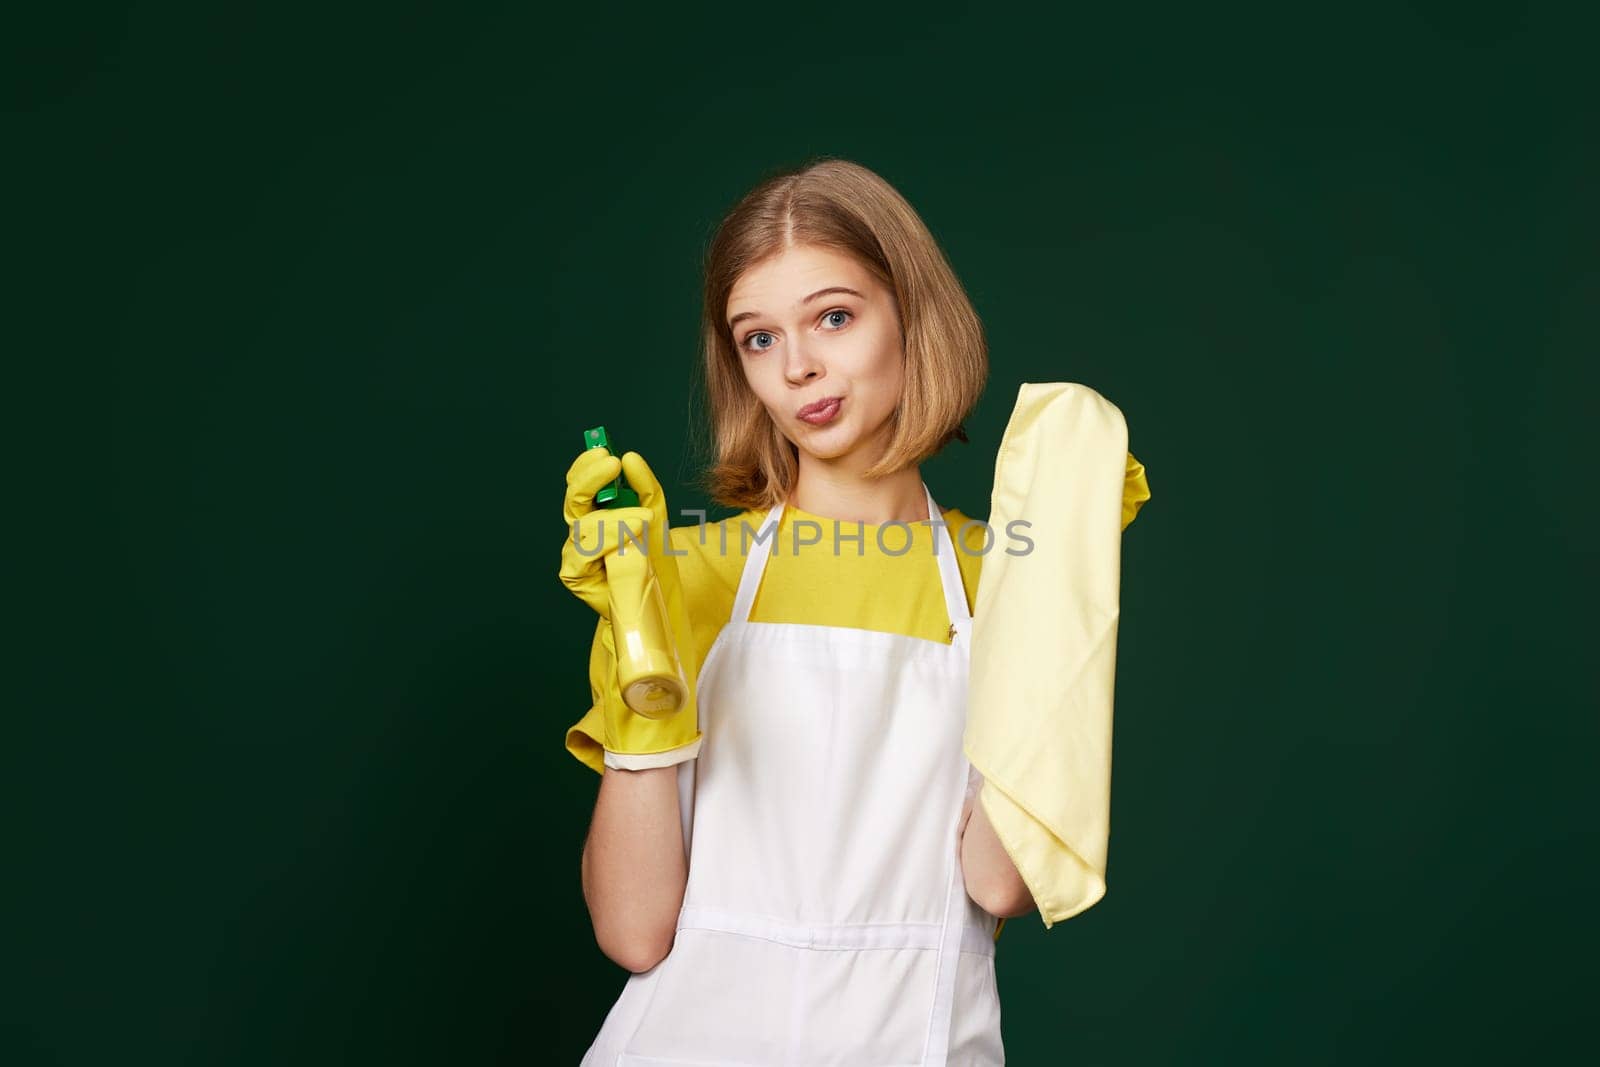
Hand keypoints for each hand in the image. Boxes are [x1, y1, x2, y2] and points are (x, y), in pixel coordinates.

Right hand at [559, 448, 660, 619]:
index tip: (603, 449)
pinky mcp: (575, 573)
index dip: (587, 464)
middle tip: (612, 464)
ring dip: (615, 518)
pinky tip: (631, 537)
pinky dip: (608, 541)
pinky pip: (585, 552)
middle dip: (591, 478)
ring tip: (644, 518)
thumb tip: (631, 458)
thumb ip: (644, 486)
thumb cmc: (652, 555)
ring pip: (585, 525)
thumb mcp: (655, 513)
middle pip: (574, 497)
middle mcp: (580, 527)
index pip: (579, 481)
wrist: (658, 598)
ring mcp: (575, 550)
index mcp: (594, 509)